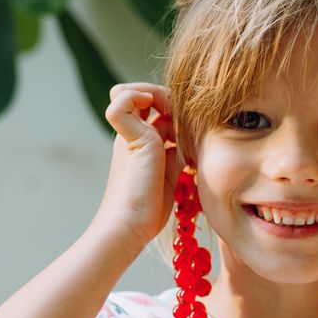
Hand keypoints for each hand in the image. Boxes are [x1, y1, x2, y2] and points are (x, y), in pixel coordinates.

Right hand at [92, 83, 182, 246]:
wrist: (130, 226)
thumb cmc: (150, 207)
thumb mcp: (172, 173)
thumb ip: (179, 152)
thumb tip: (194, 138)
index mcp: (141, 142)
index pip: (158, 107)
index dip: (175, 107)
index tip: (195, 123)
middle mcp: (133, 134)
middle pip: (147, 95)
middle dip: (171, 99)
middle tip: (192, 118)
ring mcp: (129, 134)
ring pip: (133, 92)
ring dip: (159, 96)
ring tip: (180, 118)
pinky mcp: (129, 138)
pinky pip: (122, 101)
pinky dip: (138, 97)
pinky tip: (162, 115)